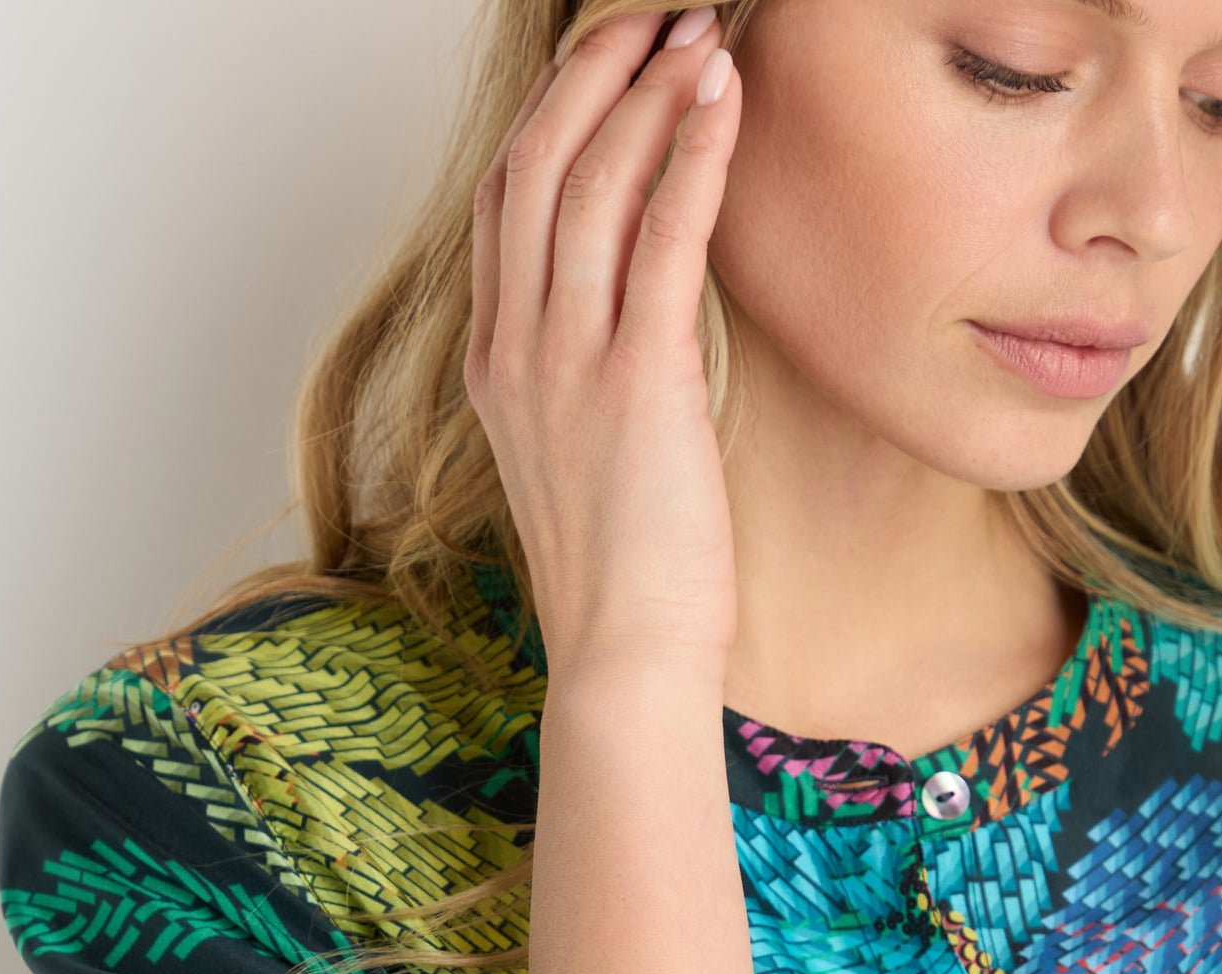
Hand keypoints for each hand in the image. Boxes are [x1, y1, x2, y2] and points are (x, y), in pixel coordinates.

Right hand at [465, 7, 741, 686]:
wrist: (625, 661)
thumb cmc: (626, 582)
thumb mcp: (588, 466)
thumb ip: (592, 386)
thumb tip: (641, 339)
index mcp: (497, 371)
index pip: (505, 210)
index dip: (551, 122)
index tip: (603, 71)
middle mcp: (516, 353)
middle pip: (533, 169)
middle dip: (591, 76)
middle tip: (650, 15)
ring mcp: (565, 365)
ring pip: (589, 186)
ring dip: (647, 95)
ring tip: (700, 32)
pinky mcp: (634, 383)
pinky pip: (659, 239)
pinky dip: (691, 157)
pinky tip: (724, 104)